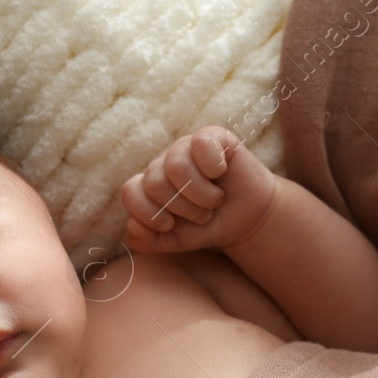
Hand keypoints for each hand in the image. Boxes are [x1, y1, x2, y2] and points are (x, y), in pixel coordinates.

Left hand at [121, 126, 276, 253]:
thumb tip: (135, 225)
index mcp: (149, 185)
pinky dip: (214, 167)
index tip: (170, 224)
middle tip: (203, 213)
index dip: (148, 214)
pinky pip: (200, 145)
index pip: (130, 191)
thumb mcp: (174, 241)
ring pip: (176, 167)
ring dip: (202, 194)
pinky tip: (222, 173)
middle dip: (184, 208)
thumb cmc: (208, 226)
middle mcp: (163, 163)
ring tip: (214, 200)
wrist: (247, 219)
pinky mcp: (211, 136)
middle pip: (155, 183)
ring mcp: (185, 147)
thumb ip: (146, 241)